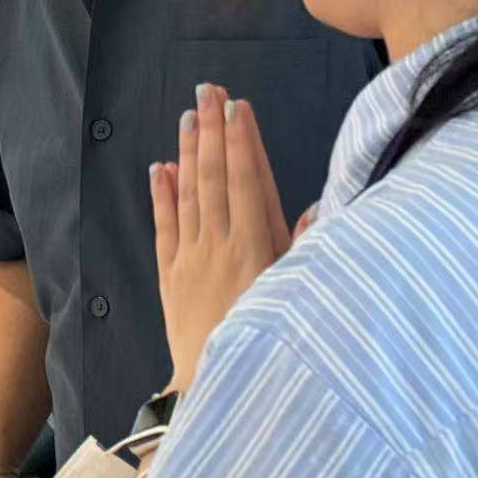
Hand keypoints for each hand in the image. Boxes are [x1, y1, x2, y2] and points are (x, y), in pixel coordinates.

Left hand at [151, 84, 289, 393]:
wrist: (216, 386)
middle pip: (215, 177)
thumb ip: (305, 249)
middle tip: (208, 91)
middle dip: (212, 131)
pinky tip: (159, 166)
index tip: (238, 107)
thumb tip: (317, 207)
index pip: (248, 181)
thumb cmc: (267, 339)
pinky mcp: (170, 276)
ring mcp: (191, 258)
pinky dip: (161, 195)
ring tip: (187, 116)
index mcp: (255, 246)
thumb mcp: (295, 293)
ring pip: (189, 194)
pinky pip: (164, 227)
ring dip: (188, 152)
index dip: (242, 141)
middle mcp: (219, 245)